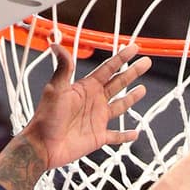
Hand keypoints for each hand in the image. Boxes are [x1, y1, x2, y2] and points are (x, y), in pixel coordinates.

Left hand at [22, 43, 150, 169]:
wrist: (42, 145)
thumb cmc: (46, 116)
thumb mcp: (55, 89)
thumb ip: (63, 68)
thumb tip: (55, 44)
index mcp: (86, 88)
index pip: (108, 69)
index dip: (121, 58)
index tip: (134, 47)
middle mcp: (94, 101)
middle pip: (118, 83)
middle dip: (132, 73)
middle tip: (147, 62)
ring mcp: (97, 119)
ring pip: (120, 106)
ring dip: (131, 99)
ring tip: (143, 90)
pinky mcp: (98, 137)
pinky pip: (116, 136)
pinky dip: (126, 136)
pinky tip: (135, 133)